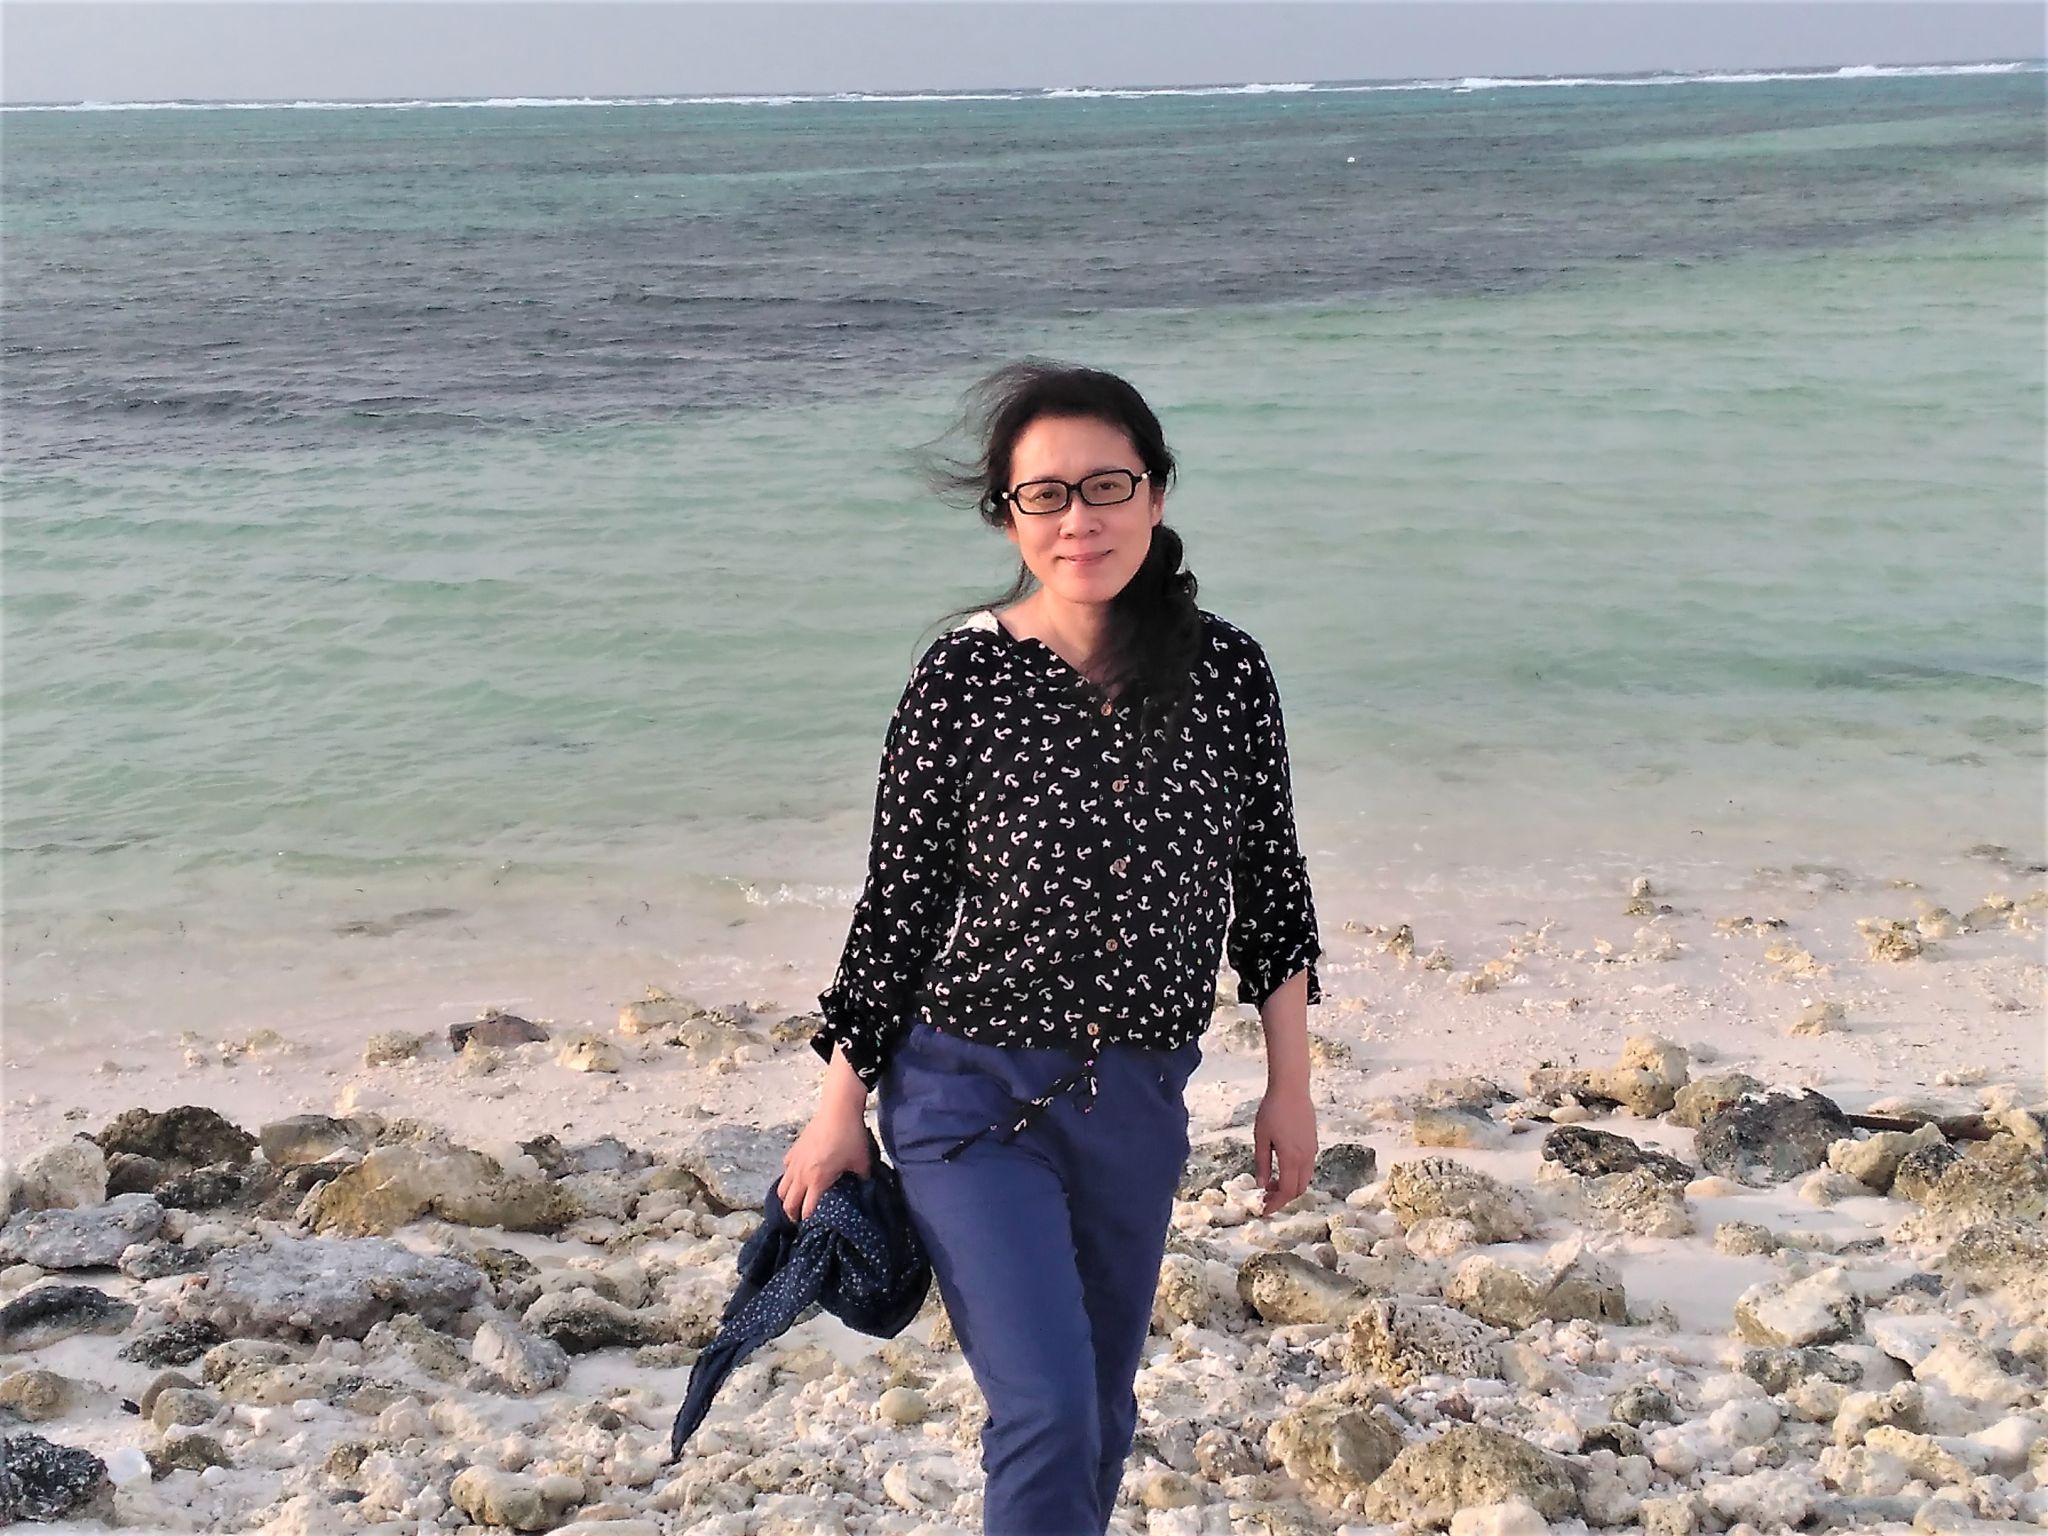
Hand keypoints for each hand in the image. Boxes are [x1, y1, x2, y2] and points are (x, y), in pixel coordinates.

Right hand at [774, 1105, 873, 1222]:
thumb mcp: (862, 1163)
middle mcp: (801, 1175)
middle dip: (793, 1216)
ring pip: (782, 1189)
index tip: (814, 1229)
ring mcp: (794, 1162)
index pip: (807, 1210)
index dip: (809, 1222)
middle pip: (789, 1204)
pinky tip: (797, 1178)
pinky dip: (788, 1178)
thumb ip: (862, 1181)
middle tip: (801, 1222)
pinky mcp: (793, 1151)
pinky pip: (785, 1170)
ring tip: (795, 1204)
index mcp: (818, 1181)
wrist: (838, 1111)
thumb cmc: (851, 1137)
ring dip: (787, 1199)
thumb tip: (866, 1192)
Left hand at [1252, 1082, 1316, 1215]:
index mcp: (1291, 1158)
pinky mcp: (1313, 1142)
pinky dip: (1296, 1175)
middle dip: (1283, 1198)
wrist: (1292, 1088)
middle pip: (1299, 1189)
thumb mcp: (1261, 1138)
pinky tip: (1282, 1169)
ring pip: (1305, 1179)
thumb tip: (1262, 1185)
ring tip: (1271, 1184)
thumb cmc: (1272, 1110)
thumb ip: (1262, 1163)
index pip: (1287, 1191)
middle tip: (1265, 1199)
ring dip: (1290, 1186)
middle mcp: (1306, 1157)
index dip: (1276, 1204)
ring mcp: (1312, 1149)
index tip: (1264, 1211)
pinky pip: (1307, 1167)